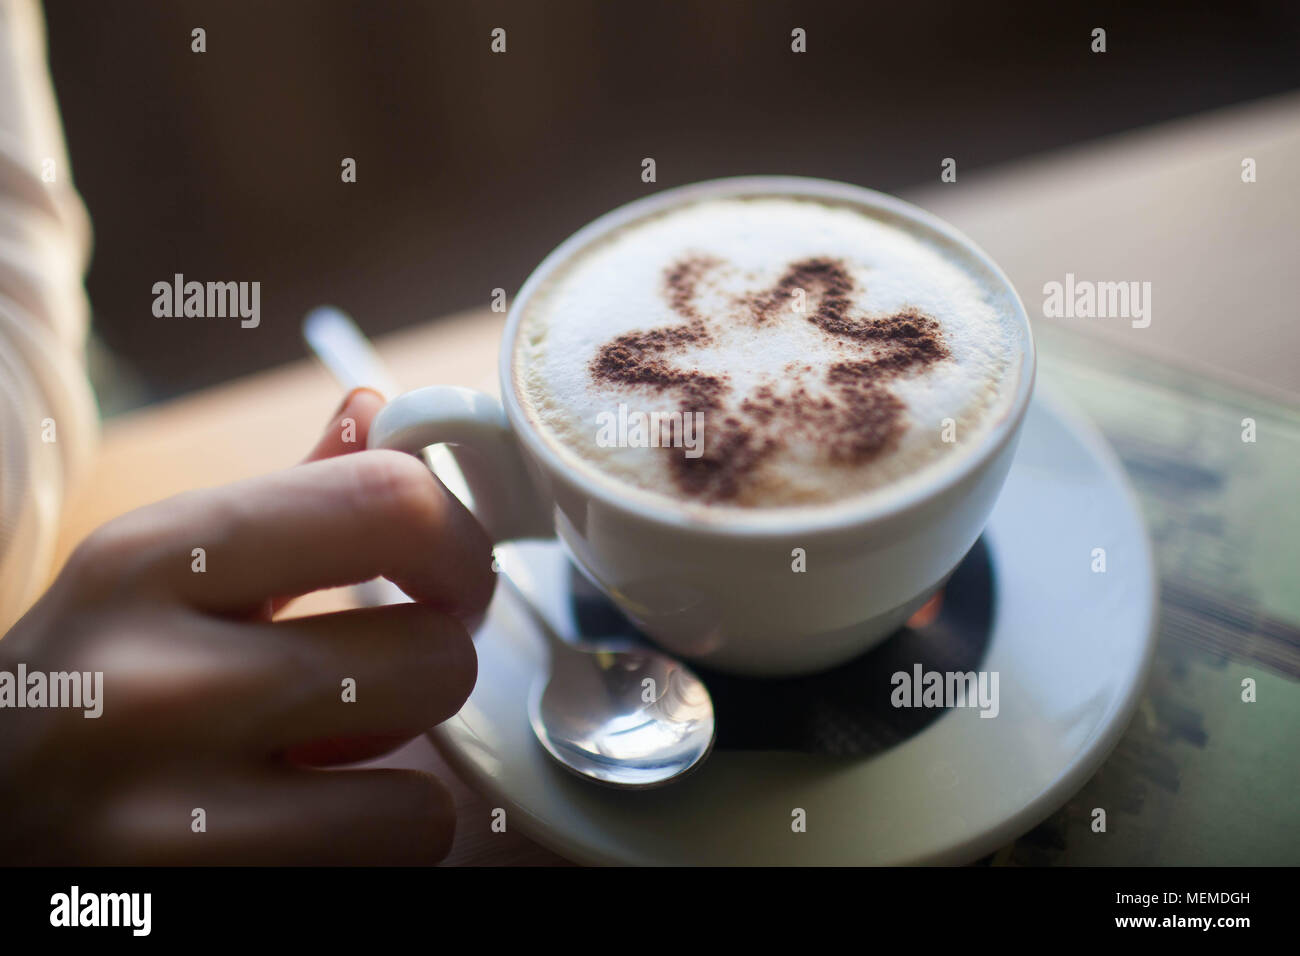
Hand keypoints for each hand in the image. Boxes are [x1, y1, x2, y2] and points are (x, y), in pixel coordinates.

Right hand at [0, 389, 494, 863]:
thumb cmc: (84, 682)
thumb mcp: (157, 570)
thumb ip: (283, 496)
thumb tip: (376, 410)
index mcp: (153, 558)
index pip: (393, 504)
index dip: (461, 545)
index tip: (454, 579)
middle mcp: (154, 681)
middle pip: (436, 659)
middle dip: (426, 679)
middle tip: (372, 688)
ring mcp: (163, 818)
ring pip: (423, 804)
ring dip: (397, 793)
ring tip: (324, 775)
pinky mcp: (188, 909)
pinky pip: (374, 880)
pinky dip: (359, 862)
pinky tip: (293, 837)